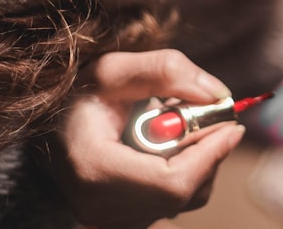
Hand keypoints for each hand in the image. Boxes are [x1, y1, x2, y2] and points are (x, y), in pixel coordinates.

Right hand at [44, 49, 244, 228]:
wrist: (48, 129)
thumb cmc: (77, 96)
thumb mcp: (114, 69)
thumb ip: (165, 71)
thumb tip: (217, 93)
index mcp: (94, 169)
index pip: (172, 181)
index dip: (210, 154)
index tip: (234, 125)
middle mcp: (100, 207)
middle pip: (183, 192)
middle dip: (208, 152)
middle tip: (211, 116)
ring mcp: (111, 220)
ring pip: (183, 200)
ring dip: (198, 161)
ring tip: (176, 126)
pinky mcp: (124, 221)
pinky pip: (172, 203)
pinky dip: (186, 173)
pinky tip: (168, 146)